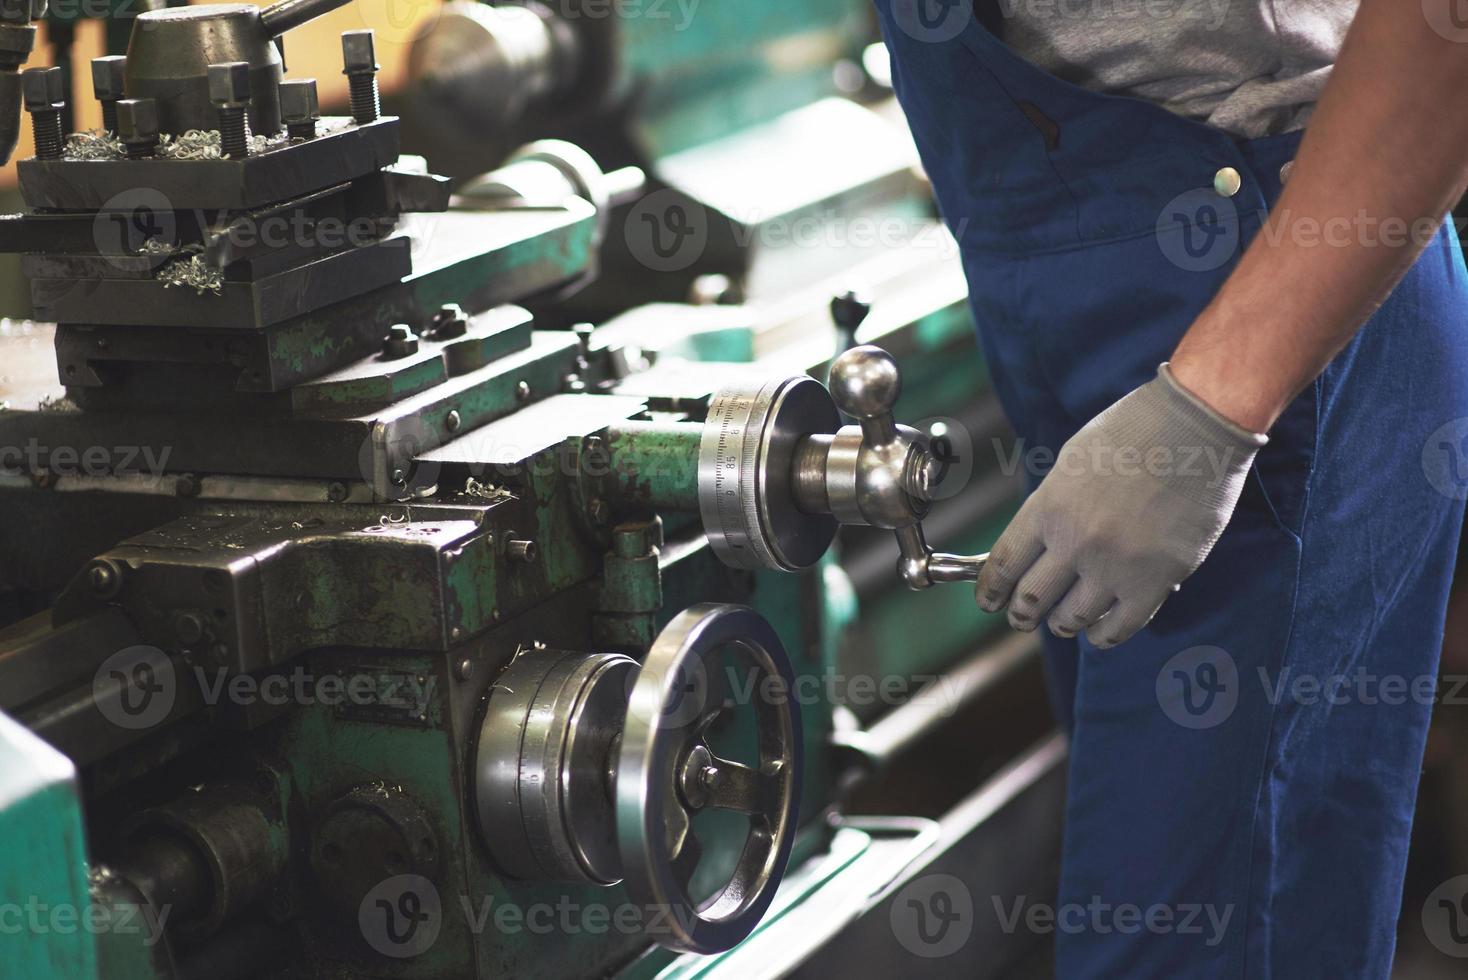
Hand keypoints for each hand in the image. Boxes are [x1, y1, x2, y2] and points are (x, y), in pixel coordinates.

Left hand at [975, 365, 1265, 647]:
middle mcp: (1074, 542)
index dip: (991, 590)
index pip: (1004, 564)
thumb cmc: (1134, 432)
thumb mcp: (1072, 462)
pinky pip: (1120, 627)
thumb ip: (1052, 505)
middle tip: (1021, 619)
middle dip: (1021, 614)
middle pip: (1032, 598)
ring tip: (1062, 624)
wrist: (1195, 427)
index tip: (988, 602)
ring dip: (1062, 625)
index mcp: (1048, 507)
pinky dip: (1104, 635)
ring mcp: (1114, 565)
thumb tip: (1038, 543)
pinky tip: (1098, 632)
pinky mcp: (1155, 581)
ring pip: (1072, 618)